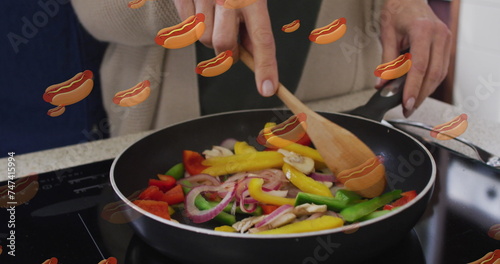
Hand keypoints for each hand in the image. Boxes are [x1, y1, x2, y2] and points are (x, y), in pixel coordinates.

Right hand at [173, 0, 277, 96]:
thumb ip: (252, 24)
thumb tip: (252, 54)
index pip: (262, 39)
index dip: (266, 67)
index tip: (268, 88)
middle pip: (224, 46)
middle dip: (227, 50)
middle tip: (231, 39)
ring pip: (204, 39)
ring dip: (210, 35)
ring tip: (214, 15)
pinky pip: (187, 25)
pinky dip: (193, 22)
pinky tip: (200, 6)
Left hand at [377, 0, 451, 116]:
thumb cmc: (397, 11)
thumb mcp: (387, 34)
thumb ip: (386, 61)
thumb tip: (382, 84)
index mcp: (422, 31)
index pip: (419, 67)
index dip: (413, 88)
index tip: (406, 103)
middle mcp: (438, 35)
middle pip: (433, 74)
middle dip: (420, 95)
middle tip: (408, 108)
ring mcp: (445, 38)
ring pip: (440, 73)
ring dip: (426, 91)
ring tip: (412, 103)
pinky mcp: (446, 43)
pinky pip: (441, 68)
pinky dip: (430, 81)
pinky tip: (420, 90)